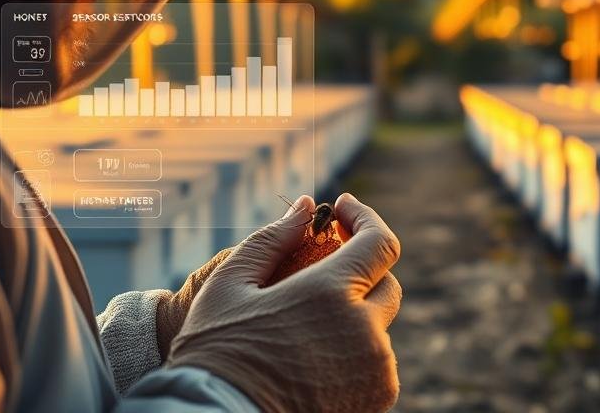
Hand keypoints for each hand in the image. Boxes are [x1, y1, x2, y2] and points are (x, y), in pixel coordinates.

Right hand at [168, 193, 401, 412]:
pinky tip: (316, 352)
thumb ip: (274, 239)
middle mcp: (364, 331)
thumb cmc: (214, 353)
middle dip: (360, 268)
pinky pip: (377, 360)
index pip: (380, 242)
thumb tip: (306, 207)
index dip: (365, 217)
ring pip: (378, 324)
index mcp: (331, 294)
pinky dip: (355, 348)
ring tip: (309, 320)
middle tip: (324, 265)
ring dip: (354, 312)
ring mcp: (375, 369)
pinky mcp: (376, 400)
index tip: (342, 209)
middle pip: (385, 284)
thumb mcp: (230, 283)